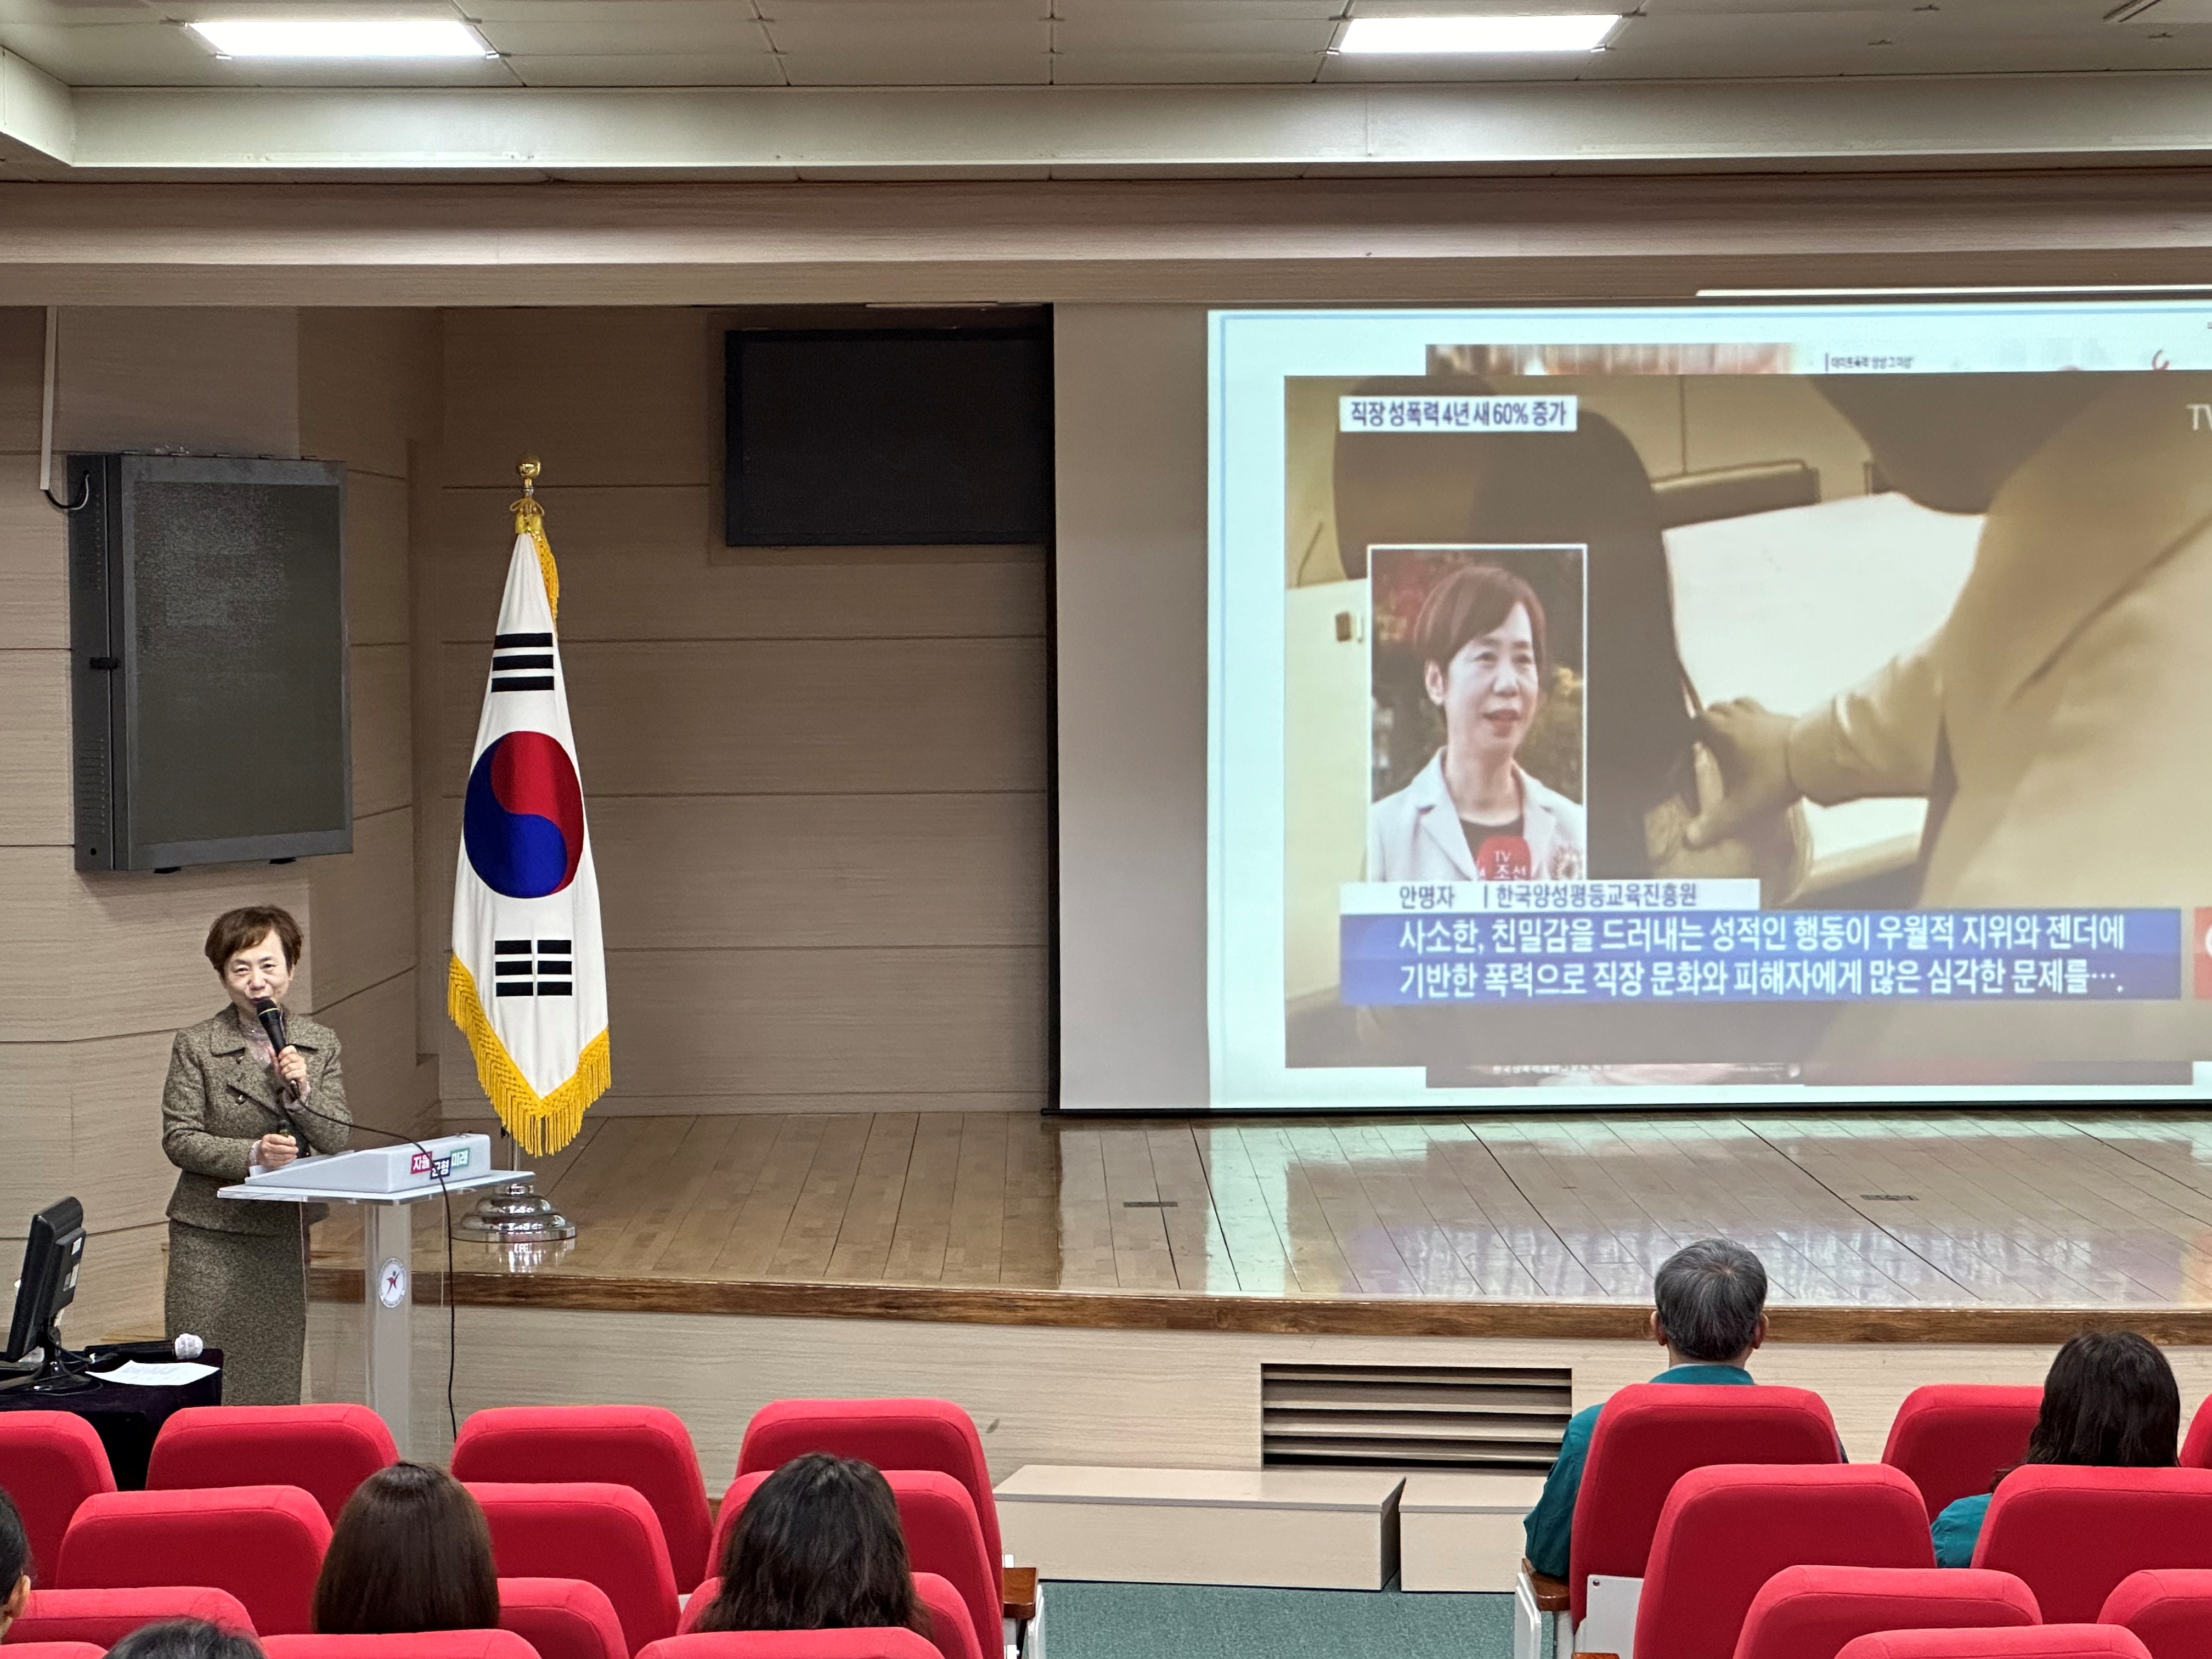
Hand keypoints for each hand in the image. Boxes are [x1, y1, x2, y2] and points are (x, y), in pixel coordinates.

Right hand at [257, 1132, 300, 1168]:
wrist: (260, 1152)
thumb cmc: (270, 1143)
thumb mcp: (275, 1137)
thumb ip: (285, 1137)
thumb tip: (292, 1140)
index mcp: (268, 1138)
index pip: (278, 1139)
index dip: (288, 1141)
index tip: (293, 1142)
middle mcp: (265, 1147)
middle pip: (281, 1149)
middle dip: (291, 1149)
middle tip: (295, 1149)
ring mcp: (266, 1156)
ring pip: (282, 1156)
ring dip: (290, 1155)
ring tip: (294, 1154)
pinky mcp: (268, 1163)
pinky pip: (281, 1162)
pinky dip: (288, 1160)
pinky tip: (291, 1158)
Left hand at [274, 1044, 307, 1095]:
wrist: (290, 1088)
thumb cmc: (285, 1076)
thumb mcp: (277, 1067)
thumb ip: (274, 1058)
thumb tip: (269, 1048)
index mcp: (294, 1056)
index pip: (291, 1048)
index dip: (284, 1052)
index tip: (279, 1058)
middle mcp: (300, 1060)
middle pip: (290, 1057)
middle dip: (282, 1064)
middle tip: (282, 1069)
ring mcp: (302, 1067)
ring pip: (290, 1066)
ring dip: (284, 1072)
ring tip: (285, 1074)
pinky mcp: (303, 1074)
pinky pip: (292, 1073)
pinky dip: (287, 1076)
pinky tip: (288, 1078)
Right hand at [1686, 699, 1800, 849]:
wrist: (1816, 759)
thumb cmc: (1775, 777)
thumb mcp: (1741, 807)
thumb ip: (1714, 824)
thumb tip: (1689, 840)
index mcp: (1725, 733)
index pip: (1699, 720)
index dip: (1692, 729)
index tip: (1689, 740)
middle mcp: (1743, 718)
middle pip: (1719, 707)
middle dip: (1711, 718)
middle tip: (1710, 734)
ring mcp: (1767, 715)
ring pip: (1743, 703)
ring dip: (1735, 712)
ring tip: (1734, 729)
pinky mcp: (1788, 718)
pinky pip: (1767, 712)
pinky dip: (1761, 720)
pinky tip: (1764, 736)